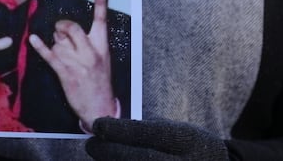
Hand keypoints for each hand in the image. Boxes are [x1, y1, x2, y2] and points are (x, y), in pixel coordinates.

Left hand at [29, 0, 115, 130]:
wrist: (99, 107)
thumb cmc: (99, 81)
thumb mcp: (101, 59)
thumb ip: (87, 42)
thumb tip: (65, 29)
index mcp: (101, 46)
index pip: (101, 19)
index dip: (101, 1)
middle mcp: (90, 51)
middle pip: (71, 27)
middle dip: (62, 26)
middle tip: (59, 30)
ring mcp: (77, 62)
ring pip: (58, 42)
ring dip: (56, 46)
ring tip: (65, 57)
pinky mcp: (65, 72)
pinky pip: (50, 55)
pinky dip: (40, 46)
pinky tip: (33, 39)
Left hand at [85, 117, 228, 160]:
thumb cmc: (190, 149)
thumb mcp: (179, 132)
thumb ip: (148, 130)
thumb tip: (110, 130)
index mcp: (187, 140)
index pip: (146, 134)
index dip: (118, 130)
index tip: (98, 125)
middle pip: (137, 159)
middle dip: (108, 151)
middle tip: (91, 144)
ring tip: (102, 156)